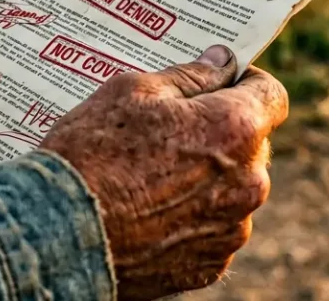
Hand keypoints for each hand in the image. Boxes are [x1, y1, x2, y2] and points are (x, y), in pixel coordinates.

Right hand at [40, 46, 288, 299]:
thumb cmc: (92, 153)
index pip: (271, 95)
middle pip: (252, 146)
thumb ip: (191, 75)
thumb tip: (221, 63)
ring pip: (232, 191)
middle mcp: (248, 184)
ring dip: (207, 179)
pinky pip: (212, 230)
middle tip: (170, 130)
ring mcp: (231, 231)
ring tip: (150, 176)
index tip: (219, 82)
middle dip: (221, 133)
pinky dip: (190, 219)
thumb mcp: (133, 91)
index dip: (246, 83)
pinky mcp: (209, 266)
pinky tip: (148, 211)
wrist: (56, 233)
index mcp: (237, 130)